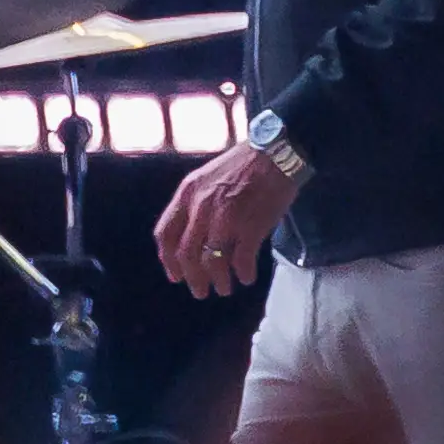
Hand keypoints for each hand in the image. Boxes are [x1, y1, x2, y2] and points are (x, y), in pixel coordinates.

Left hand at [156, 142, 300, 297]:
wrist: (277, 152)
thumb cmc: (246, 163)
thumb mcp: (209, 177)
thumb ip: (197, 202)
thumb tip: (193, 235)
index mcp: (188, 194)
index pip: (165, 235)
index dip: (168, 260)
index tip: (176, 275)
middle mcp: (202, 207)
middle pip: (187, 254)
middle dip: (192, 278)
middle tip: (200, 291)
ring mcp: (226, 217)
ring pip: (212, 261)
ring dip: (218, 280)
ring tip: (225, 288)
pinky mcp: (252, 225)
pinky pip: (242, 259)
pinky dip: (243, 273)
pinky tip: (247, 278)